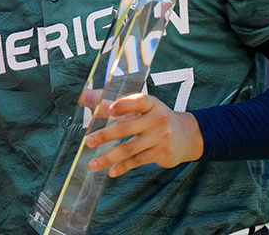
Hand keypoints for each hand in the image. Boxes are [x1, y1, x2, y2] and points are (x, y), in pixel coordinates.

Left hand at [84, 93, 203, 176]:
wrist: (186, 136)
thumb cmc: (155, 118)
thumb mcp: (140, 108)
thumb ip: (112, 103)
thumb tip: (83, 96)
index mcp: (150, 103)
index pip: (138, 101)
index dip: (125, 105)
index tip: (110, 109)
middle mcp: (157, 119)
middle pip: (127, 128)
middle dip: (106, 135)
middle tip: (88, 141)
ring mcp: (160, 137)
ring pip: (129, 148)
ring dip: (109, 157)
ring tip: (92, 164)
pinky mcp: (161, 153)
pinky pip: (137, 161)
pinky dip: (123, 167)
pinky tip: (111, 171)